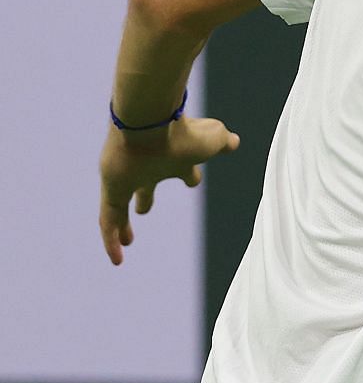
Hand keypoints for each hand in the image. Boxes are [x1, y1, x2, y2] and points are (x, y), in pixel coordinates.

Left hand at [98, 117, 239, 264]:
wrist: (149, 123)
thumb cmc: (184, 132)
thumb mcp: (213, 139)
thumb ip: (223, 142)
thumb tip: (234, 142)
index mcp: (174, 159)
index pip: (183, 169)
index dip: (190, 176)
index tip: (193, 182)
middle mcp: (148, 168)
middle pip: (146, 186)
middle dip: (146, 197)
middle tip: (143, 209)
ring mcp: (127, 179)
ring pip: (122, 205)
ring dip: (124, 223)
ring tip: (126, 240)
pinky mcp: (112, 190)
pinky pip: (109, 220)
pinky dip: (111, 240)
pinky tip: (116, 259)